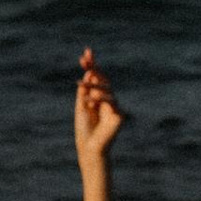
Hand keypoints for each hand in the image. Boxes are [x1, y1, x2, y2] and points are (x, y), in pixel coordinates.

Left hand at [75, 47, 126, 170]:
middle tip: (85, 61)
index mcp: (98, 97)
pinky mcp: (119, 115)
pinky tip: (88, 101)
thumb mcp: (82, 106)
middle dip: (94, 68)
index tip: (86, 52)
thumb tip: (89, 73)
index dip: (92, 65)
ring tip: (81, 87)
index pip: (96, 77)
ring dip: (94, 86)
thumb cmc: (85, 129)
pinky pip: (111, 102)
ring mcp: (115, 107)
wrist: (90, 148)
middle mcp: (108, 100)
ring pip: (108, 89)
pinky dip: (99, 99)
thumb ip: (85, 90)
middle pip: (103, 79)